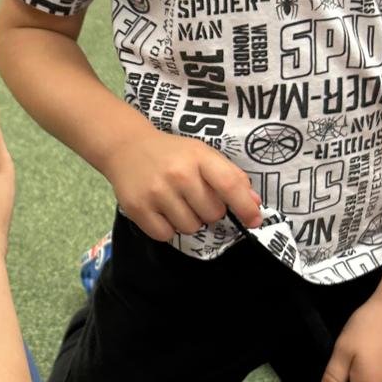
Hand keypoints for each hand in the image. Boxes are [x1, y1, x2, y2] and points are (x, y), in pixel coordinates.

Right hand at [102, 130, 262, 240]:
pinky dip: (168, 229)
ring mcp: (156, 192)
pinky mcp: (138, 208)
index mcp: (199, 157)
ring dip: (188, 221)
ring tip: (176, 203)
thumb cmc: (171, 153)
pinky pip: (165, 235)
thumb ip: (230, 176)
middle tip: (194, 197)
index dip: (245, 207)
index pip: (229, 185)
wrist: (126, 147)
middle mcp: (178, 174)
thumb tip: (254, 204)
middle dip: (208, 211)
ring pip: (190, 228)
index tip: (254, 221)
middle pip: (212, 214)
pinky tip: (162, 211)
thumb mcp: (202, 154)